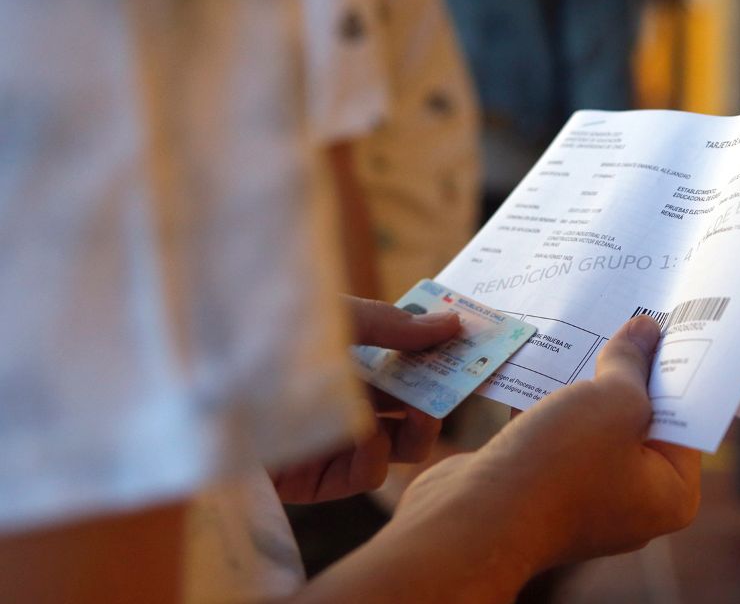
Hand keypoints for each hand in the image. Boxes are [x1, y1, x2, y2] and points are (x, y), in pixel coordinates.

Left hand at [272, 296, 459, 502]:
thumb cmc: (270, 337)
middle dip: (441, 395)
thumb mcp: (340, 320)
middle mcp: (347, 400)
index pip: (410, 364)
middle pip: (415, 408)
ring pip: (403, 446)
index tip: (473, 349)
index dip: (443, 359)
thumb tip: (452, 320)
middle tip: (456, 382)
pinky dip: (375, 453)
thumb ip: (396, 325)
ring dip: (418, 425)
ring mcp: (334, 440)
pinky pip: (367, 474)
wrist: (206, 376)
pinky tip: (363, 431)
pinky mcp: (316, 479)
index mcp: (353, 358)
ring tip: (418, 408)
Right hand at [396, 315, 700, 566]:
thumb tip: (646, 331)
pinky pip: (552, 435)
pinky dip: (546, 403)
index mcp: (669, 492)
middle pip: (639, 419)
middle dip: (625, 371)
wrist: (470, 519)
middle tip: (623, 317)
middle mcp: (632, 500)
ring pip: (590, 425)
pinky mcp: (540, 489)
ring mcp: (583, 496)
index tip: (666, 323)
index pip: (685, 418)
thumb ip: (631, 363)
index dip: (674, 368)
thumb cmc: (559, 466)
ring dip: (580, 384)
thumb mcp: (612, 401)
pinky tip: (537, 363)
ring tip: (579, 330)